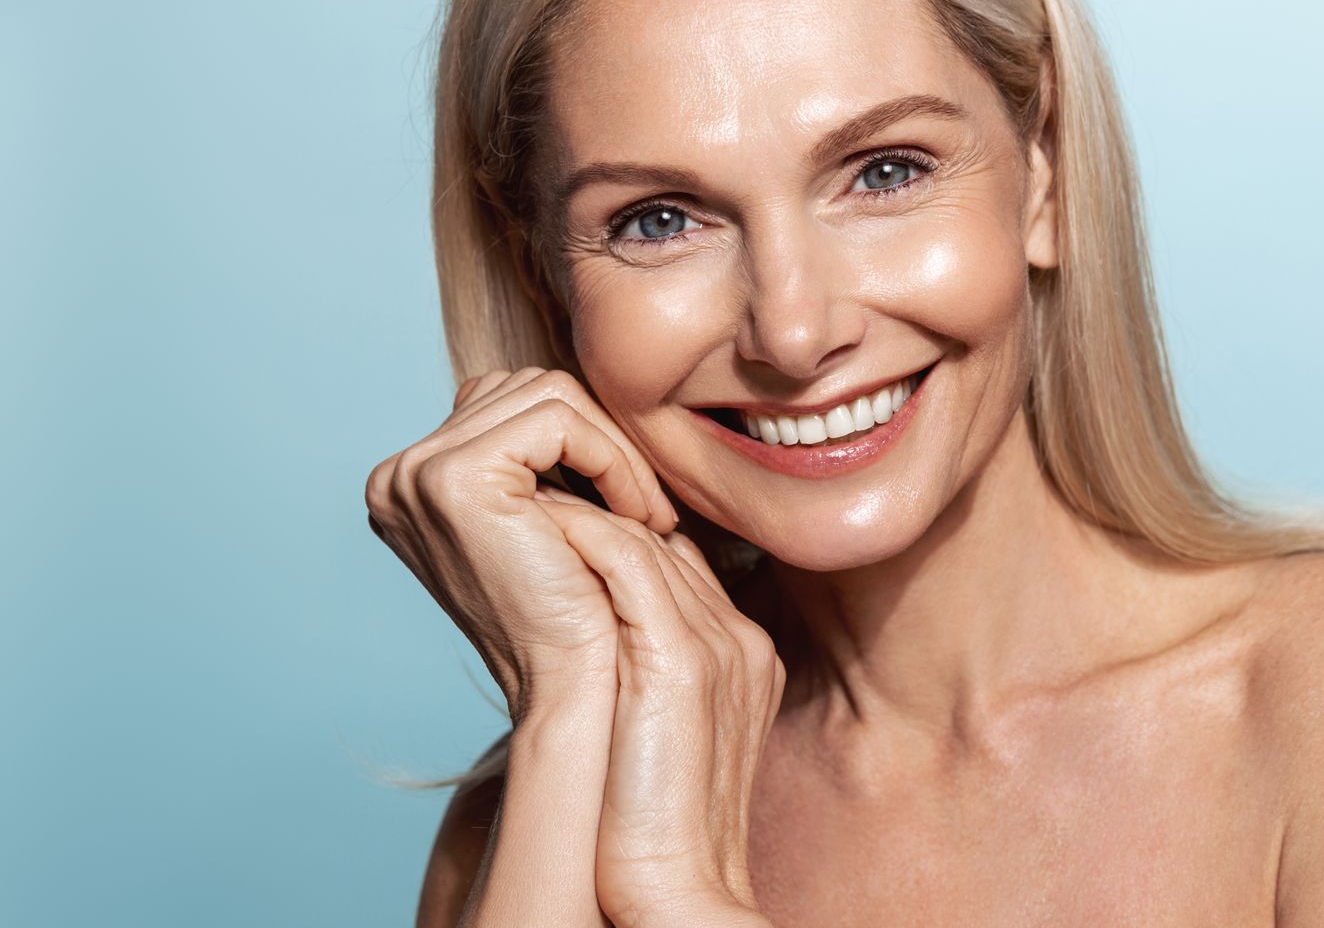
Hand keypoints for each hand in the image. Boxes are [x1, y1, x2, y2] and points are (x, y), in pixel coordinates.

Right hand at [364, 366, 679, 715]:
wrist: (570, 686)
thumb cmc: (573, 611)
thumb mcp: (543, 521)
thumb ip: (538, 460)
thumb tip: (576, 389)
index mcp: (409, 482)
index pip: (509, 402)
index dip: (583, 436)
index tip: (632, 493)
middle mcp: (397, 474)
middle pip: (525, 386)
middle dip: (601, 437)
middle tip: (649, 503)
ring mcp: (417, 473)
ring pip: (549, 392)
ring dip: (615, 449)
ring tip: (646, 512)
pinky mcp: (455, 477)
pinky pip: (560, 419)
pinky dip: (613, 458)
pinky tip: (638, 513)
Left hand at [534, 488, 784, 927]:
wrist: (682, 897)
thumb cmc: (650, 839)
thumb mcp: (657, 743)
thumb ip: (638, 682)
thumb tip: (581, 649)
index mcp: (742, 654)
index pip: (681, 562)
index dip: (618, 536)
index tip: (556, 527)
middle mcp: (739, 638)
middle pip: (667, 539)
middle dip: (597, 512)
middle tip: (527, 496)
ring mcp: (718, 644)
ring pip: (647, 537)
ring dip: (580, 512)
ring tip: (520, 502)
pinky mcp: (681, 660)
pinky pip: (625, 561)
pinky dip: (576, 533)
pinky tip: (531, 529)